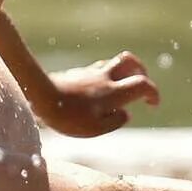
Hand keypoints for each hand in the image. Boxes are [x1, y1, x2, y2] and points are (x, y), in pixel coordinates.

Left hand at [38, 52, 160, 137]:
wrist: (38, 97)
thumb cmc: (66, 117)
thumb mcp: (94, 129)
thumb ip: (115, 121)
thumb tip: (126, 114)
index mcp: (113, 92)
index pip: (143, 84)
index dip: (153, 93)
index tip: (152, 104)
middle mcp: (104, 78)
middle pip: (130, 61)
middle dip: (141, 71)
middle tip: (140, 86)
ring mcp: (90, 73)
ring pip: (113, 63)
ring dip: (122, 73)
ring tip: (119, 90)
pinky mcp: (77, 74)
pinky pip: (97, 69)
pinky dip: (104, 77)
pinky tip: (97, 92)